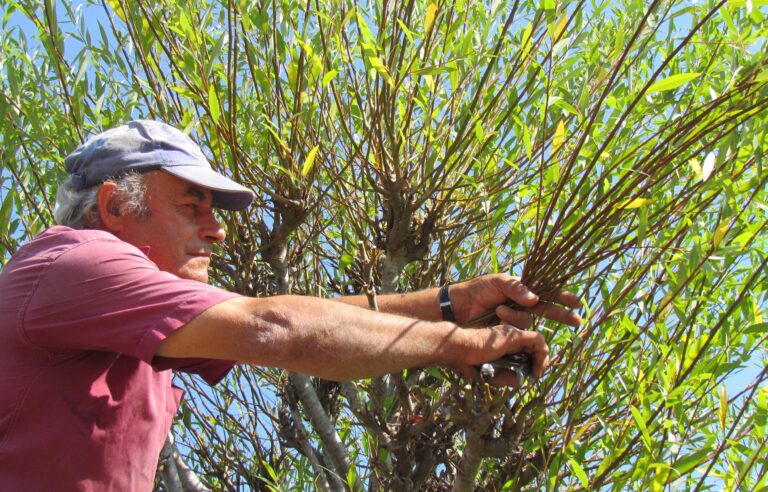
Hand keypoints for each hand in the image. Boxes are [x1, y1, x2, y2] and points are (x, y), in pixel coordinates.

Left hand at [448, 273, 581, 327]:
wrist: (458, 307)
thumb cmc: (477, 290)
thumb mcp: (497, 281)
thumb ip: (516, 287)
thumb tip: (534, 298)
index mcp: (522, 291)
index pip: (547, 293)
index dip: (562, 298)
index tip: (577, 302)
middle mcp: (522, 307)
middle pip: (547, 311)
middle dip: (562, 315)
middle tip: (577, 321)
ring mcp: (515, 321)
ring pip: (527, 323)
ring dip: (514, 317)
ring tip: (498, 310)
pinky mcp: (507, 334)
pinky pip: (516, 335)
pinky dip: (509, 328)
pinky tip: (498, 322)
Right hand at [453, 324, 549, 386]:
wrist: (461, 350)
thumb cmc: (469, 361)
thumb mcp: (490, 373)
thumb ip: (505, 377)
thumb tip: (519, 382)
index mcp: (504, 342)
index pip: (524, 349)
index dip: (531, 361)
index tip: (530, 375)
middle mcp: (510, 335)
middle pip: (533, 346)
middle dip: (538, 361)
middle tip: (535, 375)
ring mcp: (513, 333)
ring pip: (538, 343)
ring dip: (541, 360)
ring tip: (536, 373)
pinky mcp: (515, 335)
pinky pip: (537, 340)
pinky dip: (541, 355)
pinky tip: (536, 369)